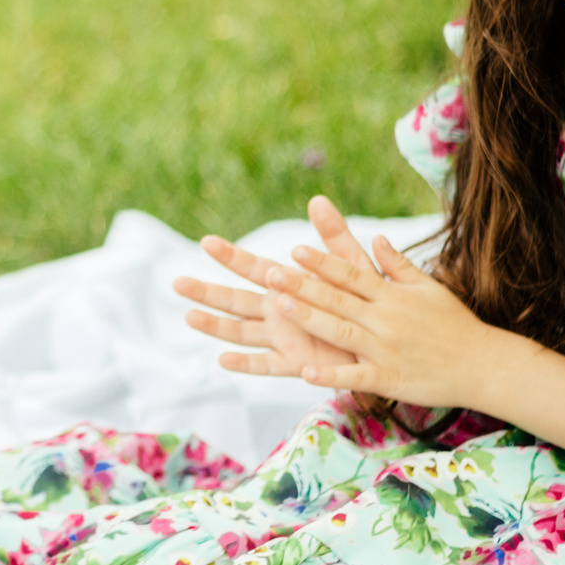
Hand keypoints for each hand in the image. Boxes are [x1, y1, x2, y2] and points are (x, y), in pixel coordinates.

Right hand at [173, 196, 377, 378]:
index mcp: (289, 285)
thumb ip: (334, 235)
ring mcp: (284, 338)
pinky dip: (246, 364)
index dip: (230, 256)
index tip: (206, 241)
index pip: (253, 267)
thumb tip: (317, 199)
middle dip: (207, 291)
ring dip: (216, 326)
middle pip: (235, 301)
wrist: (387, 340)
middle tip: (177, 282)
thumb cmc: (368, 302)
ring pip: (241, 332)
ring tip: (189, 316)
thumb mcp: (351, 265)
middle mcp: (279, 311)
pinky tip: (223, 360)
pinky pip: (267, 365)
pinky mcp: (297, 363)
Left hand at [255, 197, 500, 406]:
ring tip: (280, 309)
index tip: (295, 250)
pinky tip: (306, 372)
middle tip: (270, 273)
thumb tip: (376, 238)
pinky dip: (332, 375)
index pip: (351, 274)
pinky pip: (356, 376)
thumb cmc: (456, 324)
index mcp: (393, 296)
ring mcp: (386, 350)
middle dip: (303, 286)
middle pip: (338, 299)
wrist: (485, 364)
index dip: (322, 262)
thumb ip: (398, 265)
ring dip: (311, 320)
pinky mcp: (390, 379)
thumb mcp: (430, 288)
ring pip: (342, 332)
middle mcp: (386, 319)